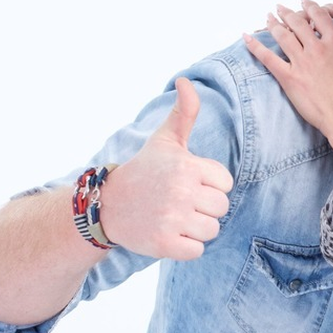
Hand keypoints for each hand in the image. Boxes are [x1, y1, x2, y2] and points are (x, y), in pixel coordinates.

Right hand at [97, 77, 233, 259]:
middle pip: (221, 208)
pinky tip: (169, 234)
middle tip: (179, 202)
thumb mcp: (165, 140)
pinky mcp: (163, 245)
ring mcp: (171, 220)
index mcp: (187, 166)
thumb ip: (184, 112)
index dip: (210, 185)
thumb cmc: (145, 170)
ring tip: (174, 217)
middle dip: (204, 207)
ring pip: (212, 230)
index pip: (225, 184)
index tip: (188, 183)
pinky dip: (186, 247)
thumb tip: (185, 81)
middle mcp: (181, 192)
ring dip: (196, 228)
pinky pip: (197, 251)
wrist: (107, 205)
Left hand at [244, 0, 332, 164]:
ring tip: (268, 17)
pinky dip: (255, 46)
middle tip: (280, 8)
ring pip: (282, 35)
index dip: (310, 6)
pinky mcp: (289, 78)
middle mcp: (316, 48)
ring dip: (273, 23)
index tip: (304, 2)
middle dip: (287, 12)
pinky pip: (268, 58)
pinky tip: (246, 37)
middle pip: (297, 22)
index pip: (318, 16)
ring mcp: (301, 62)